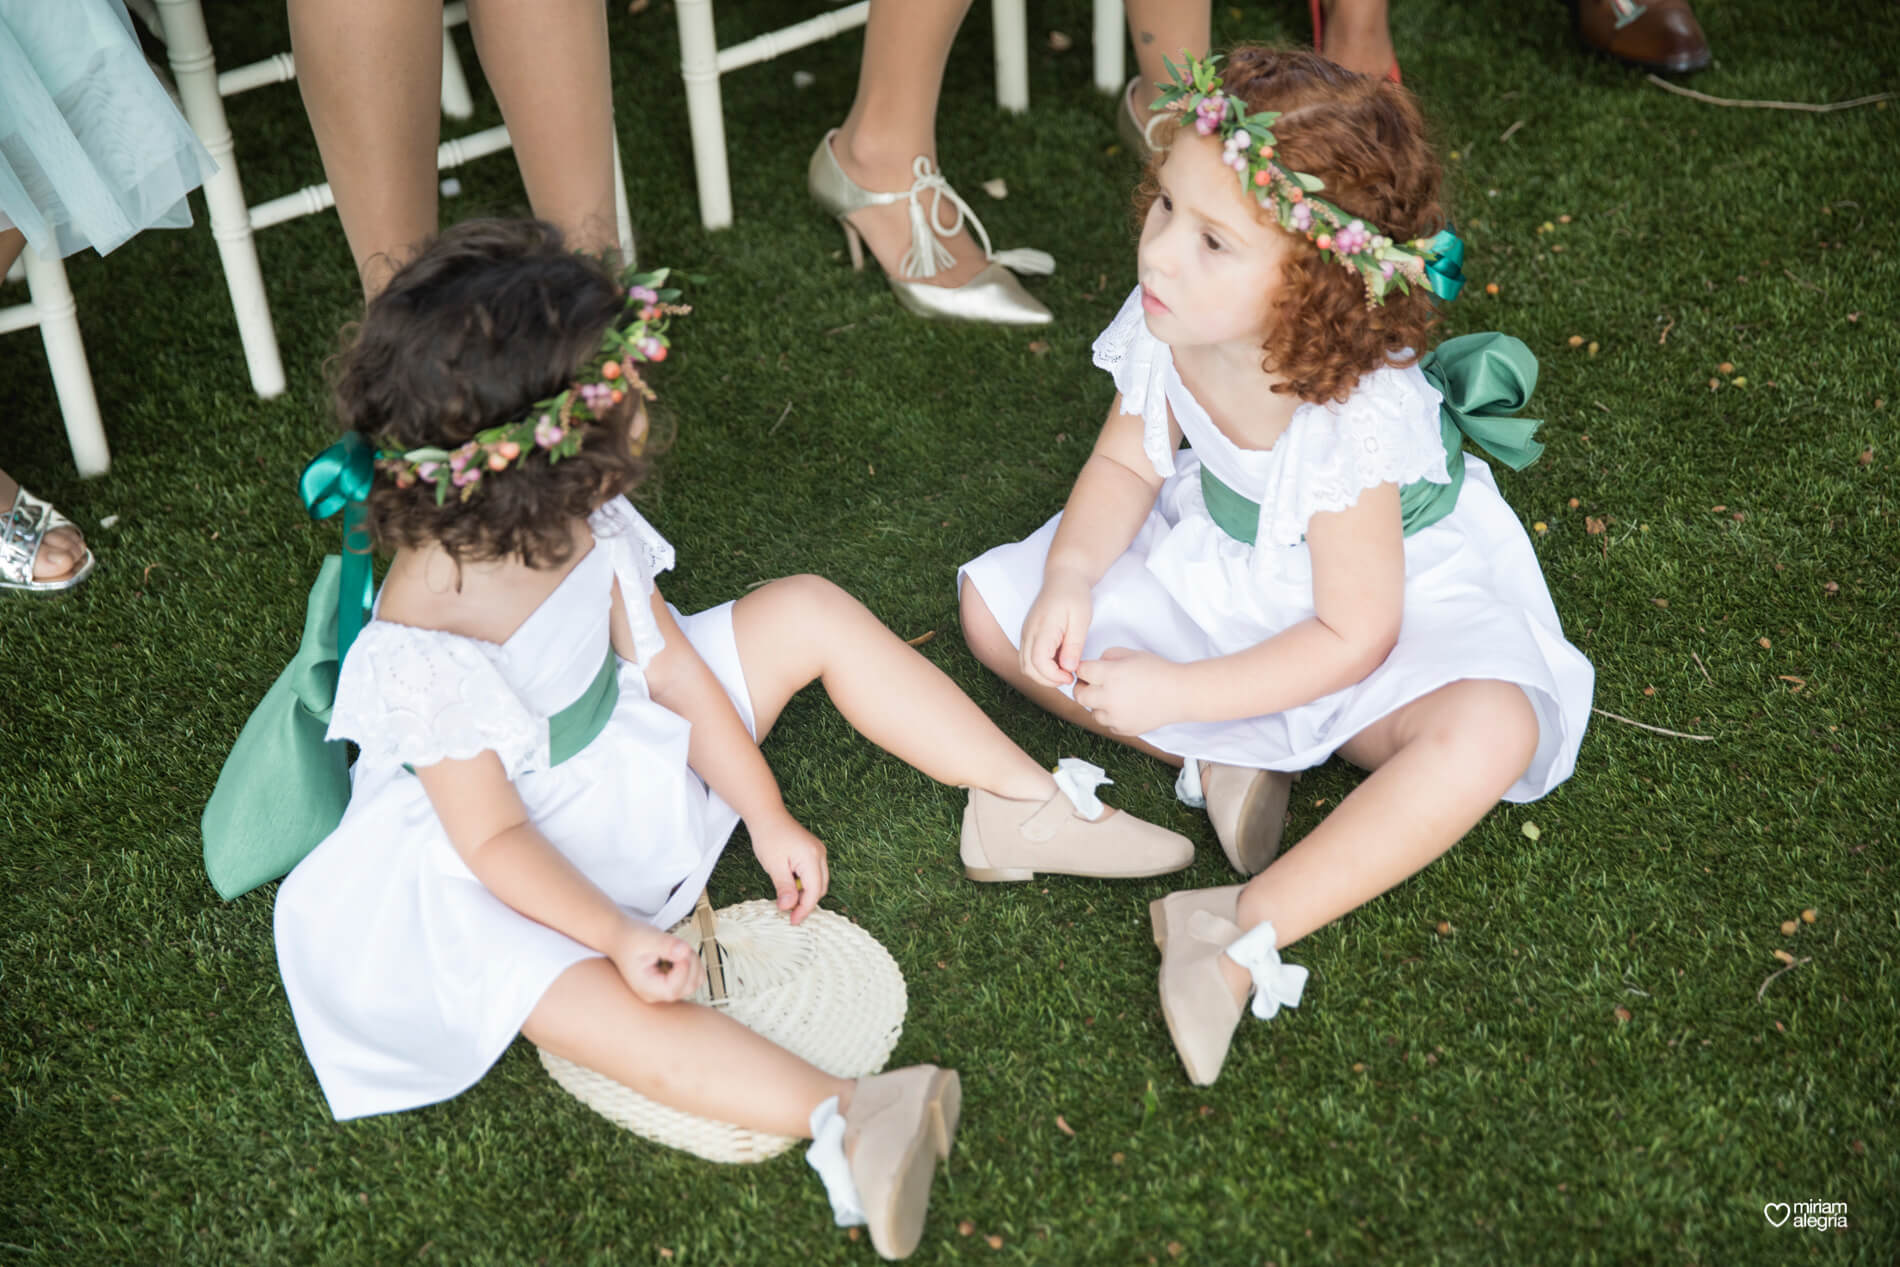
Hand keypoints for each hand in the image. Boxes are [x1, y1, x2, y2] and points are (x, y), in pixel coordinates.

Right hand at [608, 921, 703, 1003]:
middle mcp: (656, 994)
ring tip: (676, 948)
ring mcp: (665, 990)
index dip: (684, 970)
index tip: (682, 951)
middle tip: (679, 945)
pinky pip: (693, 977)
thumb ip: (667, 945)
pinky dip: (692, 963)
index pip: (673, 989)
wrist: (621, 938)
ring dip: (693, 961)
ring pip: (694, 981)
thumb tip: (685, 951)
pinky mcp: (672, 983)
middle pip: (688, 986)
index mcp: (646, 988)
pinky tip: (677, 954)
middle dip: (690, 962)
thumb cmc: (631, 939)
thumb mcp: (648, 938)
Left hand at [750, 815, 828, 923]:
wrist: (767, 815)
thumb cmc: (769, 837)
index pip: (814, 892)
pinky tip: (791, 886)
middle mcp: (820, 854)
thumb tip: (788, 907)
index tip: (793, 921)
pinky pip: (815, 873)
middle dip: (806, 903)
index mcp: (812, 858)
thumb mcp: (774, 866)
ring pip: (819, 882)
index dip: (804, 909)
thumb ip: (784, 888)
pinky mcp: (814, 851)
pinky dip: (805, 884)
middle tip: (790, 914)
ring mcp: (819, 852)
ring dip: (806, 894)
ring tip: (787, 900)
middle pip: (820, 888)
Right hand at [1020, 568, 1092, 687]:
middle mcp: (1028, 632)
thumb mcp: (1081, 619)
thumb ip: (1074, 645)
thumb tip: (1068, 668)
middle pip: (1028, 668)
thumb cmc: (1074, 595)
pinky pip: (1027, 658)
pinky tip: (1058, 663)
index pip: (1038, 662)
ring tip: (1064, 671)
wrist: (1064, 577)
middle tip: (1068, 677)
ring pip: (1025, 665)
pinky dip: (1039, 667)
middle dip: (1047, 680)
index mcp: (1042, 628)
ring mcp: (1026, 634)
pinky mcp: (1028, 635)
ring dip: (1042, 675)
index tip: (1071, 676)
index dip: (1053, 676)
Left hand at [1073, 647, 1184, 735]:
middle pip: (1079, 694)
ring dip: (1097, 704)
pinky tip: (1125, 707)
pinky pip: (1107, 723)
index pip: (1081, 671)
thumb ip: (1108, 656)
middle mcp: (1108, 697)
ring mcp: (1115, 716)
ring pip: (1092, 712)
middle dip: (1083, 687)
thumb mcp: (1131, 653)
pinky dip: (1111, 716)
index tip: (1088, 669)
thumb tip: (1095, 665)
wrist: (1180, 694)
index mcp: (1110, 675)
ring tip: (1114, 696)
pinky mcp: (1123, 729)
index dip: (1083, 668)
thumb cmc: (1157, 671)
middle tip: (1092, 684)